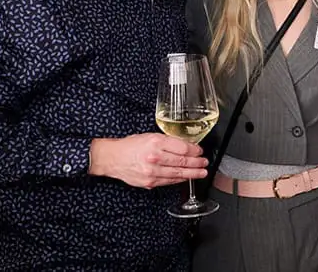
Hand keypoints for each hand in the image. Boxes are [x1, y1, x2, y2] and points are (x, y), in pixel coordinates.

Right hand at [89, 133, 207, 188]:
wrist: (113, 158)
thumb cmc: (131, 145)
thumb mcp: (150, 136)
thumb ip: (168, 141)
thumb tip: (186, 146)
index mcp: (156, 142)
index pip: (182, 148)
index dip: (194, 150)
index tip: (200, 151)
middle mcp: (155, 157)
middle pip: (182, 162)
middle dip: (197, 163)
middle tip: (205, 163)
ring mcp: (152, 171)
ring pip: (177, 174)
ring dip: (192, 173)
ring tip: (201, 172)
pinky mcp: (149, 182)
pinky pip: (169, 181)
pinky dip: (179, 179)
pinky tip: (186, 178)